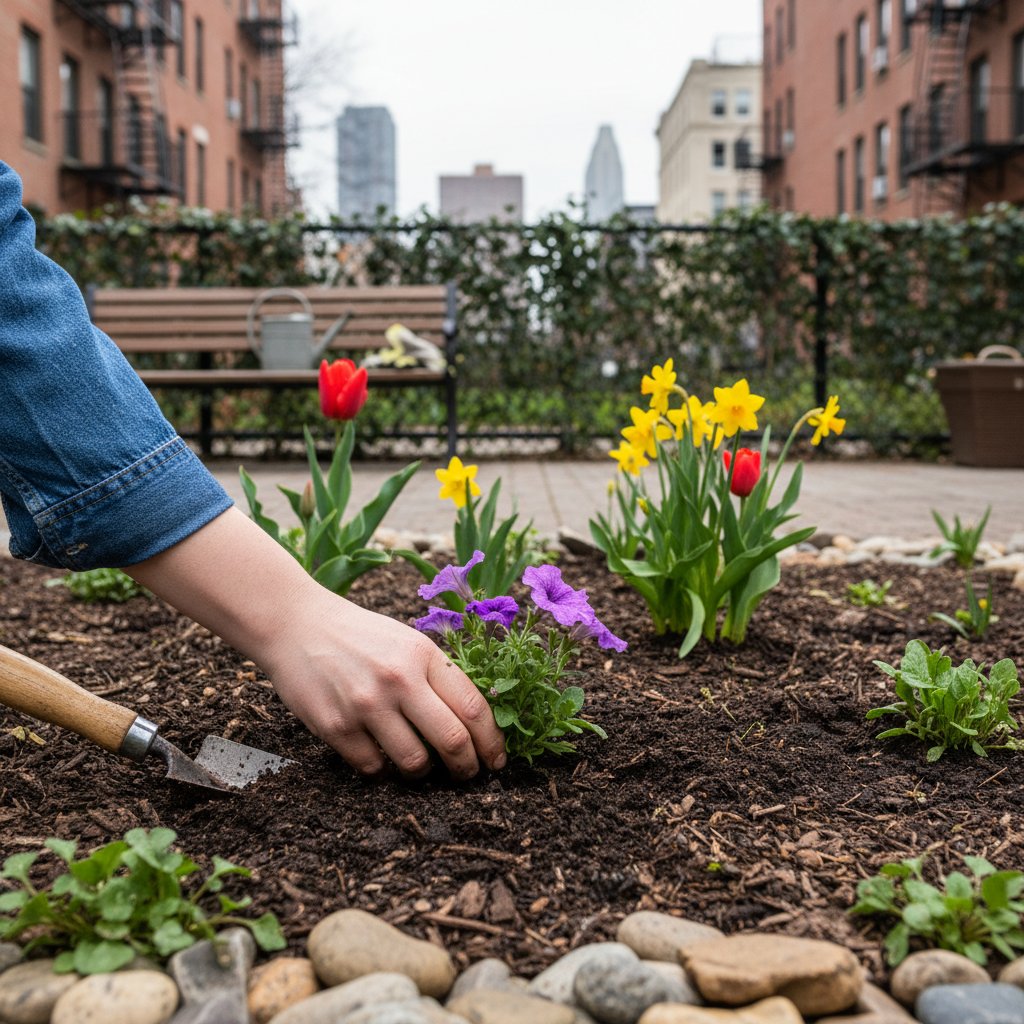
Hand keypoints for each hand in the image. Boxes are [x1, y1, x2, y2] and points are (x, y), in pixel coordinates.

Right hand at [262, 587, 506, 778]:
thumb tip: (476, 725)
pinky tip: (379, 753)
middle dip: (467, 767)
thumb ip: (438, 676)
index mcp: (423, 655)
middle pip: (453, 741)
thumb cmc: (360, 636)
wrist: (297, 625)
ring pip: (414, 763)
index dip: (492, 742)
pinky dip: (381, 769)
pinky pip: (373, 768)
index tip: (496, 760)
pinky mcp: (336, 726)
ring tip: (419, 763)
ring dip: (422, 772)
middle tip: (467, 774)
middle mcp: (399, 679)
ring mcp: (366, 704)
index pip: (474, 707)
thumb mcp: (408, 642)